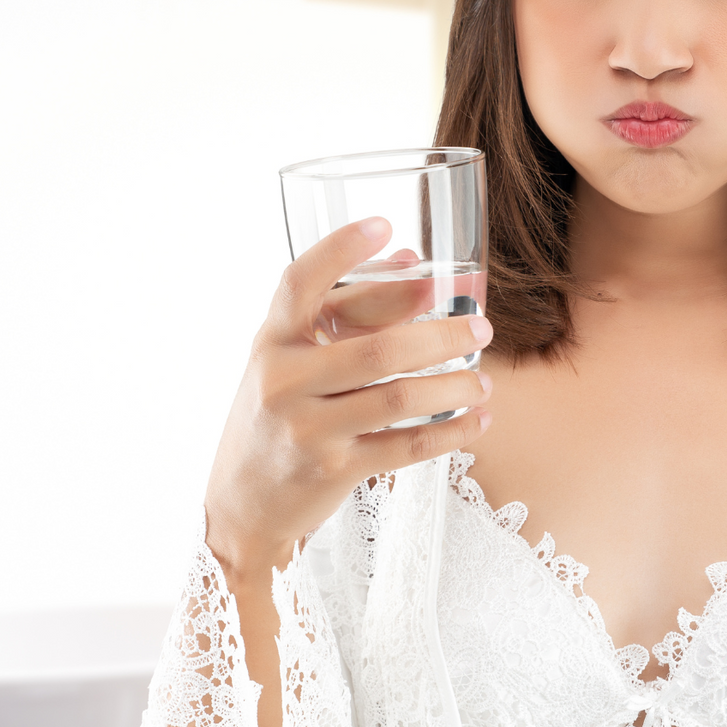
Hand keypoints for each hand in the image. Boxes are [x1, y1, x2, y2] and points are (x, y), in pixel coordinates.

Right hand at [204, 216, 492, 574]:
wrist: (242, 502)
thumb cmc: (278, 413)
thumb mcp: (294, 358)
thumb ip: (348, 310)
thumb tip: (413, 260)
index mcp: (271, 340)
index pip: (299, 284)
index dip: (340, 250)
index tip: (384, 224)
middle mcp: (283, 379)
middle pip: (378, 347)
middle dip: (442, 334)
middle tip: (481, 326)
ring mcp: (306, 427)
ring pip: (398, 397)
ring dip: (453, 385)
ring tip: (483, 378)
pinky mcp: (332, 469)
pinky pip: (406, 446)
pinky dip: (451, 431)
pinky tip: (478, 419)